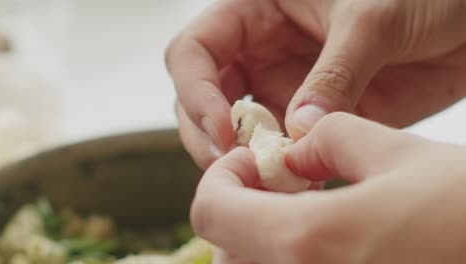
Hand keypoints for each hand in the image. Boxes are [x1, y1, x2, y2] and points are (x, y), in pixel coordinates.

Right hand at [166, 0, 465, 168]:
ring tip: (265, 184)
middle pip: (204, 99)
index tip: (223, 130)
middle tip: (236, 169)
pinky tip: (295, 189)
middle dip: (209, 136)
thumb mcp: (373, 19)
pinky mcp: (313, 120)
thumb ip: (335, 73)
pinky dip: (282, 173)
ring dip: (244, 160)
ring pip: (239, 132)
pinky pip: (283, 152)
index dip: (196, 92)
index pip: (194, 51)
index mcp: (257, 12)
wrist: (464, 23)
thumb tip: (299, 130)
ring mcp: (284, 88)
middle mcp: (261, 53)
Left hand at [190, 112, 465, 263]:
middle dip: (240, 212)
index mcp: (308, 244)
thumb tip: (299, 149)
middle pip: (226, 253)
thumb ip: (331, 139)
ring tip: (306, 214)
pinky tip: (334, 246)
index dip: (222, 177)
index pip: (210, 212)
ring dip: (261, 243)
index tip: (255, 163)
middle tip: (279, 187)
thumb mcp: (400, 154)